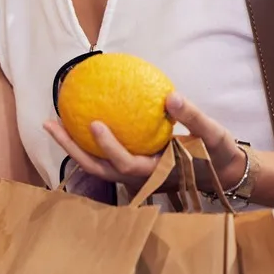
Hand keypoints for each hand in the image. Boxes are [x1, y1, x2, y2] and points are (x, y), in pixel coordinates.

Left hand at [43, 93, 246, 194]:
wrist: (223, 172)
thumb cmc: (217, 153)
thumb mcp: (213, 134)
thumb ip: (193, 117)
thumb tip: (171, 96)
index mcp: (157, 172)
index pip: (127, 164)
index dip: (109, 147)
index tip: (94, 123)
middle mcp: (139, 177)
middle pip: (98, 168)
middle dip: (72, 149)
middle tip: (50, 123)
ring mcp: (132, 174)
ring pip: (96, 164)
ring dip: (73, 146)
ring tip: (53, 122)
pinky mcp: (131, 167)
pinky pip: (103, 156)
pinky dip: (87, 141)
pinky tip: (77, 118)